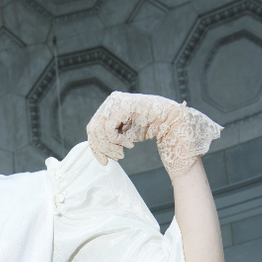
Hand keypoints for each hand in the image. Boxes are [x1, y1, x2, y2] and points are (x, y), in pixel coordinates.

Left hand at [86, 92, 221, 181]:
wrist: (168, 120)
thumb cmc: (148, 127)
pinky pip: (109, 128)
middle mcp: (110, 100)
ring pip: (99, 130)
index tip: (104, 162)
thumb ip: (110, 138)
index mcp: (109, 106)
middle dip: (102, 148)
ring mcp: (115, 100)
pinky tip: (130, 145)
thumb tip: (96, 151)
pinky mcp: (121, 105)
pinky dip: (117, 141)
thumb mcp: (124, 134)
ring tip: (122, 153)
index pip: (93, 127)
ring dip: (110, 147)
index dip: (95, 147)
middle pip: (93, 129)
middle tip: (116, 158)